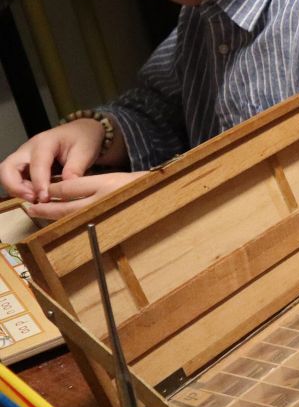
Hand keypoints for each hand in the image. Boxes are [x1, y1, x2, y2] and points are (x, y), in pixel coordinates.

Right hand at [0, 120, 104, 203]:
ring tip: (36, 200)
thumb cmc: (84, 139)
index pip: (36, 164)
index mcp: (45, 142)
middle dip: (15, 186)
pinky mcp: (25, 165)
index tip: (45, 198)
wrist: (82, 131)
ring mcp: (24, 157)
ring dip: (17, 189)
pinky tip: (37, 197)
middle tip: (33, 199)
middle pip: (8, 167)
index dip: (38, 183)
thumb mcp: (85, 151)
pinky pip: (16, 178)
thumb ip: (76, 168)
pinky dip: (22, 189)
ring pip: (8, 174)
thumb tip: (67, 186)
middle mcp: (28, 149)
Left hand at [22, 172, 145, 221]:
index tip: (42, 192)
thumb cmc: (138, 187)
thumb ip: (89, 185)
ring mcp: (106, 216)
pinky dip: (70, 223)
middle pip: (66, 208)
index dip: (52, 191)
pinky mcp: (110, 228)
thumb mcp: (113, 178)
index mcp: (104, 184)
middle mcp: (103, 201)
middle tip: (30, 209)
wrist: (161, 199)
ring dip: (55, 217)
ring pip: (73, 218)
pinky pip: (84, 226)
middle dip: (46, 209)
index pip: (69, 188)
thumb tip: (61, 191)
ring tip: (41, 215)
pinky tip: (63, 222)